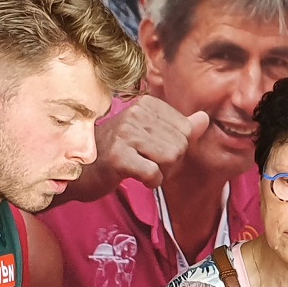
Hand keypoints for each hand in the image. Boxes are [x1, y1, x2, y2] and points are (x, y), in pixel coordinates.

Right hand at [88, 97, 209, 190]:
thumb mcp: (150, 135)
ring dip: (162, 173)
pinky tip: (139, 179)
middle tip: (150, 165)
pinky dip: (152, 182)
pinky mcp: (117, 157)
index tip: (157, 152)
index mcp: (146, 104)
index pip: (186, 130)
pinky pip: (154, 173)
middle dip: (171, 164)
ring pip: (171, 158)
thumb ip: (180, 127)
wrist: (82, 170)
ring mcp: (125, 134)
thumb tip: (205, 118)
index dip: (178, 148)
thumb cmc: (119, 153)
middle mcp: (135, 114)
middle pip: (180, 145)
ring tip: (144, 171)